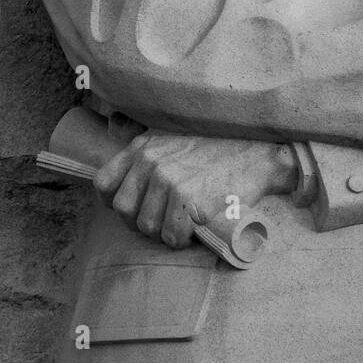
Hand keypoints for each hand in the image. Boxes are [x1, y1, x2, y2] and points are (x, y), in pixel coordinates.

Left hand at [94, 132, 296, 247]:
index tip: (134, 209)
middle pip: (124, 211)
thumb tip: (111, 121)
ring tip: (183, 224)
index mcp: (143, 146)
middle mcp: (151, 161)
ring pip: (147, 227)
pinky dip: (182, 240)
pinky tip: (193, 230)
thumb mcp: (171, 132)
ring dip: (163, 233)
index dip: (114, 202)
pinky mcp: (189, 200)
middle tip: (165, 221)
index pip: (104, 184)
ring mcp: (170, 180)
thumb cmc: (217, 146)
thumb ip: (140, 133)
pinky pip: (172, 236)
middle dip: (141, 223)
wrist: (258, 153)